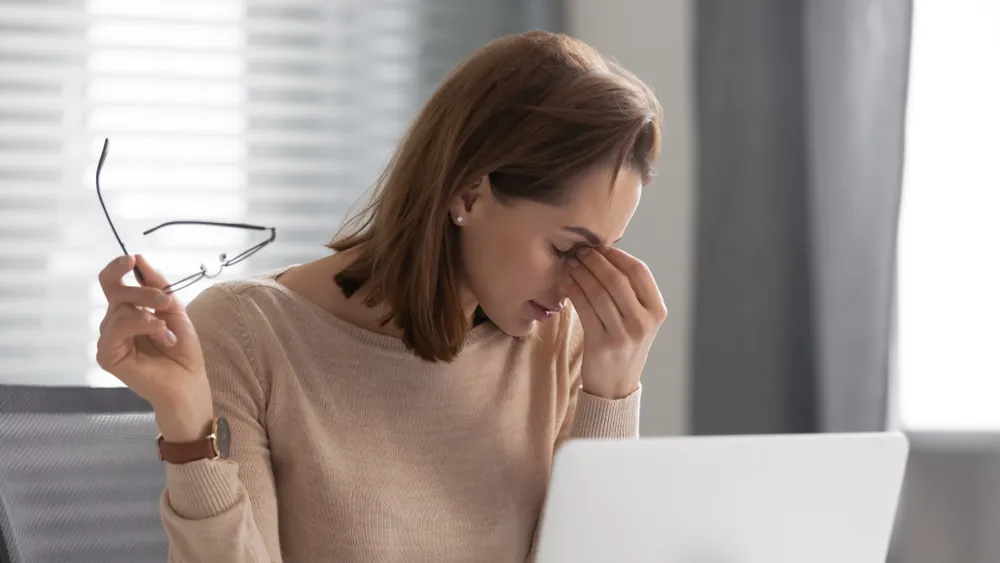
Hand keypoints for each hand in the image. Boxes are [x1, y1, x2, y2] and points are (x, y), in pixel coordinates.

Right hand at [96, 255, 213, 441]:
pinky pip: (118, 327)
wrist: (189, 382)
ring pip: (120, 308)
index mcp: (128, 310)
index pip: (111, 282)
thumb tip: (139, 259)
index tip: (132, 259)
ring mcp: (109, 339)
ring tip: (168, 328)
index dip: (117, 267)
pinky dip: (145, 326)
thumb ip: (157, 285)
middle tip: (166, 301)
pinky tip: (164, 338)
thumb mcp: (174, 310)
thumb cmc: (182, 350)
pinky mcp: (107, 355)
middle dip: (143, 291)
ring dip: (149, 312)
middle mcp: (114, 322)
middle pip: (116, 291)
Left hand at [565, 246, 667, 398]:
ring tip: (570, 263)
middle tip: (579, 251)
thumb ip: (630, 292)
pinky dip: (574, 291)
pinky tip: (566, 283)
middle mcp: (644, 322)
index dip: (617, 255)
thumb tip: (605, 252)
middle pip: (617, 279)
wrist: (615, 386)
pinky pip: (585, 309)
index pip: (639, 272)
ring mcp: (624, 335)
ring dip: (581, 274)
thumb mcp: (637, 320)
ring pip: (599, 293)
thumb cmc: (623, 344)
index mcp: (656, 311)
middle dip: (595, 261)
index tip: (598, 245)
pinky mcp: (603, 344)